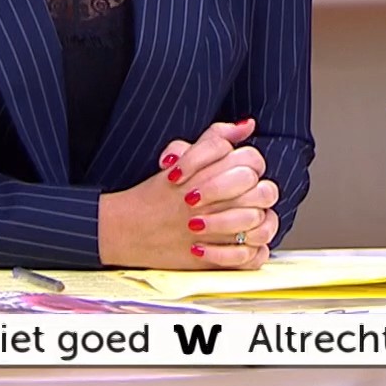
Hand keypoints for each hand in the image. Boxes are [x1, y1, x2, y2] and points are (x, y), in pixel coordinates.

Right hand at [99, 119, 274, 269]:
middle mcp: (214, 203)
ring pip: (258, 221)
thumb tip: (246, 125)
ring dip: (254, 220)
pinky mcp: (210, 260)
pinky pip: (248, 256)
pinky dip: (247, 251)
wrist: (124, 230)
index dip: (248, 164)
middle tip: (240, 197)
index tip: (233, 173)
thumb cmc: (154, 195)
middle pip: (261, 189)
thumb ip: (215, 138)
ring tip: (238, 219)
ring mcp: (213, 232)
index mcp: (209, 174)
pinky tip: (237, 243)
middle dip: (255, 192)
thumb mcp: (181, 157)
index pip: (251, 159)